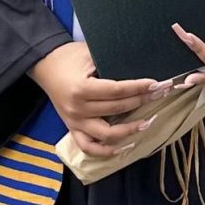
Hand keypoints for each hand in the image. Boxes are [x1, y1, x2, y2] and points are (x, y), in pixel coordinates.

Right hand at [28, 42, 166, 157]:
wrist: (44, 64)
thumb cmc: (69, 56)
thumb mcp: (89, 52)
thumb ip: (111, 62)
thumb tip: (139, 65)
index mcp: (81, 89)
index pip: (117, 91)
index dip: (139, 88)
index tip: (157, 84)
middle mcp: (78, 109)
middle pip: (116, 110)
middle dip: (141, 101)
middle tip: (160, 94)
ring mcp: (74, 122)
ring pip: (106, 135)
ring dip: (129, 131)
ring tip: (147, 122)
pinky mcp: (72, 129)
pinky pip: (89, 148)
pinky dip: (106, 152)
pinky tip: (124, 147)